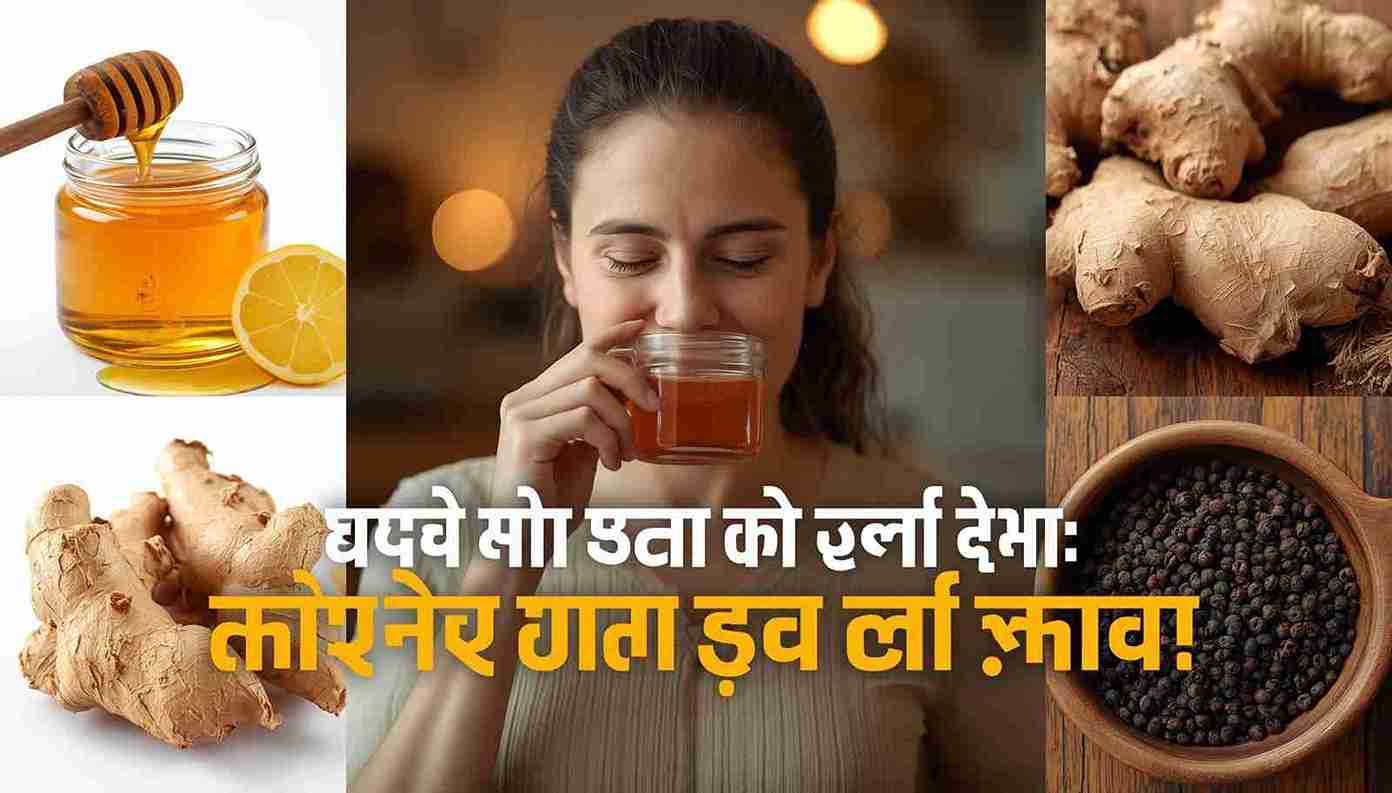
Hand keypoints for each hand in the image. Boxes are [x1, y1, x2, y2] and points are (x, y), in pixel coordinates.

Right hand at [489, 319, 658, 514]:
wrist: (522, 545)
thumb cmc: (553, 503)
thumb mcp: (582, 451)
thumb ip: (597, 420)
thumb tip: (633, 392)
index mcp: (534, 398)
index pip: (578, 351)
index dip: (613, 335)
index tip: (643, 330)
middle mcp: (522, 399)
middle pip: (588, 359)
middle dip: (631, 377)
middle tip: (654, 407)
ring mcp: (520, 415)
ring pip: (592, 389)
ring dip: (623, 422)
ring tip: (625, 453)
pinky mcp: (525, 436)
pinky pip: (584, 419)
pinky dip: (608, 440)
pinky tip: (610, 464)